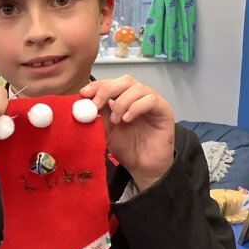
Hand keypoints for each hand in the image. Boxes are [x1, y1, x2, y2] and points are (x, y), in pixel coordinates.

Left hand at [81, 76, 174, 190]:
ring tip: (116, 120)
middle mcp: (139, 97)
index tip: (84, 93)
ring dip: (122, 102)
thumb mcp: (107, 130)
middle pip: (125, 80)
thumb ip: (100, 114)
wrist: (143, 168)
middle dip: (107, 89)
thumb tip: (86, 101)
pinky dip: (136, 107)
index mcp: (124, 99)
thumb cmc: (128, 149)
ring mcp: (152, 102)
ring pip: (138, 88)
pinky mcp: (164, 110)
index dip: (98, 85)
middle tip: (97, 104)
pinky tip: (127, 119)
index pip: (112, 83)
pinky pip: (151, 100)